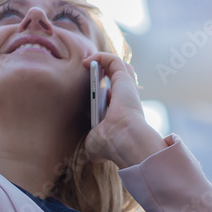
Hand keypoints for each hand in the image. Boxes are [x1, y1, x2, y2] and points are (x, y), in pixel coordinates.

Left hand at [81, 52, 166, 168]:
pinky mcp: (124, 79)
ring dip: (104, 62)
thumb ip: (93, 143)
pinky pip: (113, 60)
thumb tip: (94, 153)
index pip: (112, 99)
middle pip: (119, 79)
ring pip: (121, 67)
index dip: (99, 94)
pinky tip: (87, 62)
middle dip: (104, 73)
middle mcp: (126, 100)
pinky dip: (100, 57)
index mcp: (121, 114)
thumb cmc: (110, 144)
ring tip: (87, 64)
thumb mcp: (96, 146)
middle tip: (88, 72)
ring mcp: (127, 89)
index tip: (84, 96)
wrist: (121, 140)